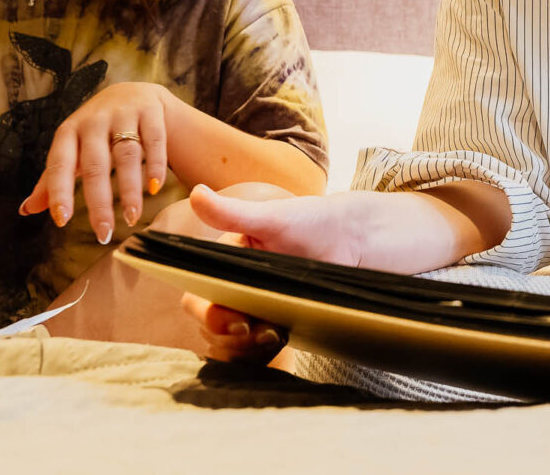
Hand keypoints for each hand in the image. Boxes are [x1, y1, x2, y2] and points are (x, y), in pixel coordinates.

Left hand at [20, 81, 175, 243]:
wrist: (131, 93)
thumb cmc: (95, 131)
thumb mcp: (71, 150)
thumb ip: (52, 180)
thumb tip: (26, 210)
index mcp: (68, 132)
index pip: (60, 164)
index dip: (59, 192)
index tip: (61, 221)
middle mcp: (93, 121)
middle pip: (96, 165)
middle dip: (99, 202)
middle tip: (104, 234)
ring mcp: (123, 114)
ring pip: (127, 155)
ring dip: (130, 190)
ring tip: (131, 218)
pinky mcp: (150, 111)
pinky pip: (154, 141)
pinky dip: (155, 166)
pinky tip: (154, 189)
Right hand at [177, 183, 503, 361]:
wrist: (354, 239)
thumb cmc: (311, 221)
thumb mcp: (273, 217)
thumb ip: (234, 213)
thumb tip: (196, 193)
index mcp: (223, 267)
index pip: (197, 299)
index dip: (207, 314)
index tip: (232, 318)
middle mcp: (234, 293)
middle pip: (212, 331)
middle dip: (227, 337)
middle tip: (253, 331)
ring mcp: (256, 313)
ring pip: (233, 347)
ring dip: (246, 350)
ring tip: (272, 336)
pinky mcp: (278, 327)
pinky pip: (259, 354)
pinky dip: (264, 356)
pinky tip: (281, 344)